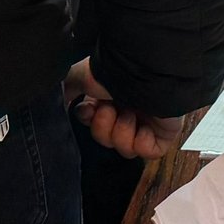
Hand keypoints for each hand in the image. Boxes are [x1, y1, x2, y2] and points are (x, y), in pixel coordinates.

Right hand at [64, 58, 187, 160]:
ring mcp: (148, 122)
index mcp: (112, 99)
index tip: (88, 110)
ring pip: (125, 149)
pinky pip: (147, 152)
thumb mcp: (81, 76)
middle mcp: (129, 110)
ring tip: (129, 113)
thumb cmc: (114, 71)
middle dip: (104, 127)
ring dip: (122, 131)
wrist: (143, 73)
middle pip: (107, 139)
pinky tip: (143, 125)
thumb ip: (67, 89)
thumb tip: (59, 100)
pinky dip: (141, 141)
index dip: (89, 122)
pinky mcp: (164, 134)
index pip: (95, 124)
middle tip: (109, 110)